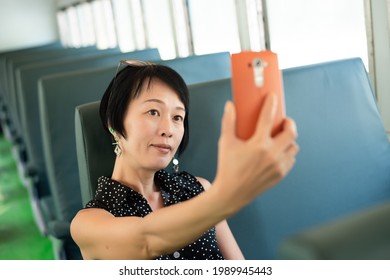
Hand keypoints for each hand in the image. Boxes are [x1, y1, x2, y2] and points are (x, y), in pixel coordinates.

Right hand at [213, 94, 298, 211]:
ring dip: (289, 140)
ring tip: (280, 137)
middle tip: (283, 121)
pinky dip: (287, 153)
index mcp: (258, 144)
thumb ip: (228, 122)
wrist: (232, 193)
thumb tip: (230, 105)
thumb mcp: (225, 143)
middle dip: (289, 123)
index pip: (268, 118)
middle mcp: (271, 154)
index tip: (272, 98)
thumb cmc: (227, 167)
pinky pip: (291, 159)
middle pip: (291, 132)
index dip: (271, 104)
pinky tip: (279, 151)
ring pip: (293, 146)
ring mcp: (278, 165)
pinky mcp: (280, 174)